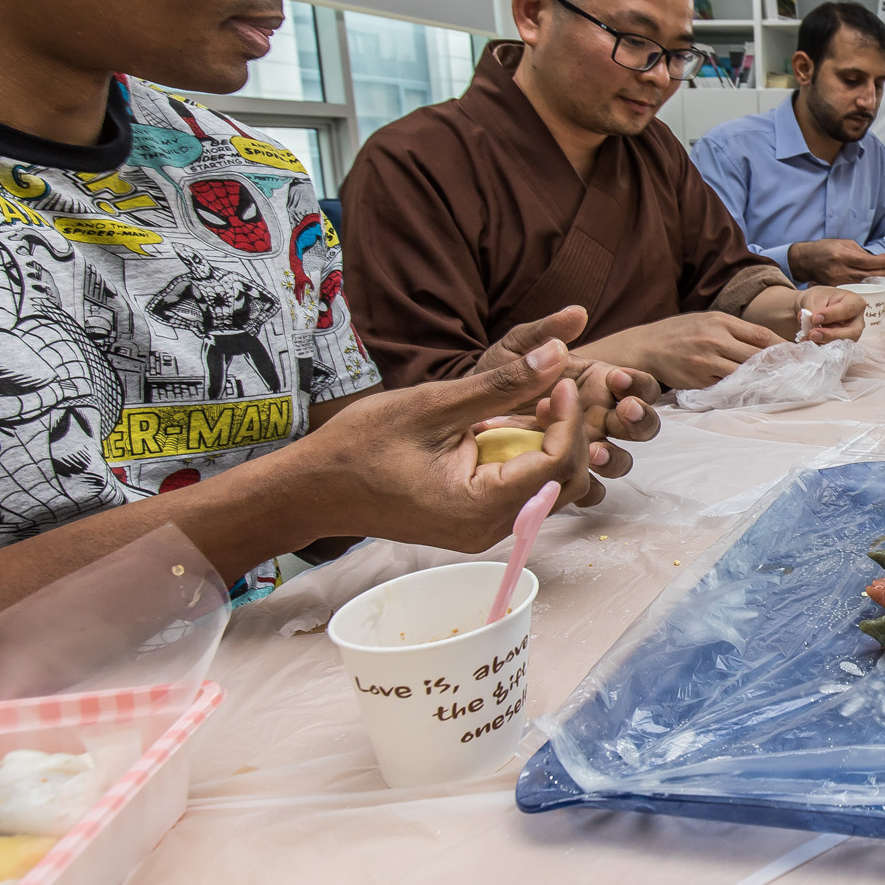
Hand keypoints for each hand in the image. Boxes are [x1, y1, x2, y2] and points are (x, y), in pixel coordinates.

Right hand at [305, 350, 592, 550]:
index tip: (561, 378)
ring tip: (534, 403)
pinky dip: (528, 458)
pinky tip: (512, 425)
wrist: (315, 488)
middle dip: (568, 434)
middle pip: (563, 482)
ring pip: (549, 489)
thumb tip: (557, 353)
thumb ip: (502, 385)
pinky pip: (523, 492)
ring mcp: (482, 530)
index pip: (556, 465)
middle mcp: (488, 530)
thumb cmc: (362, 446)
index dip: (568, 419)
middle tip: (553, 389)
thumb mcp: (434, 405)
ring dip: (551, 444)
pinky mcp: (475, 522)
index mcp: (478, 507)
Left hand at [471, 306, 660, 503]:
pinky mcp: (565, 476)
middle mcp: (601, 418)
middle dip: (639, 420)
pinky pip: (590, 491)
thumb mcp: (515, 349)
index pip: (641, 387)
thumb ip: (544, 332)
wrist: (462, 410)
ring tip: (594, 450)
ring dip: (616, 456)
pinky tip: (571, 477)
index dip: (639, 384)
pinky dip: (588, 488)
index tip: (617, 377)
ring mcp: (585, 449)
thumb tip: (577, 312)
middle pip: (642, 426)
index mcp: (599, 385)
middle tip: (622, 412)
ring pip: (621, 460)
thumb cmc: (494, 374)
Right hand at [627, 312, 784, 390]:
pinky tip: (750, 391)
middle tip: (797, 372)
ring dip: (760, 379)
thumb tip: (767, 343)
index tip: (799, 354)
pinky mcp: (698, 381)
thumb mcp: (707, 321)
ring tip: (778, 383)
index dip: (783, 346)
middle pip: (756, 356)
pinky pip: (725, 387)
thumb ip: (735, 330)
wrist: (646, 347)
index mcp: (720, 322)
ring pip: (743, 374)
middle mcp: (714, 341)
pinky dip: (739, 389)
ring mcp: (706, 363)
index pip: (760, 335)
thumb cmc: (680, 332)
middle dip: (778, 365)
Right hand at [788, 239, 884, 285]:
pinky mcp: (834, 287)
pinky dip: (864, 282)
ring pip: (862, 281)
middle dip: (882, 272)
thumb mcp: (843, 244)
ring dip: (875, 277)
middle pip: (866, 274)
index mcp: (842, 255)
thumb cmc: (824, 248)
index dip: (881, 263)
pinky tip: (871, 278)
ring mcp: (836, 281)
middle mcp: (839, 270)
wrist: (804, 260)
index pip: (867, 262)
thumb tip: (880, 259)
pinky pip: (853, 285)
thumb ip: (861, 252)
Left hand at [795, 286, 867, 343]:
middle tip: (813, 334)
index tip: (815, 318)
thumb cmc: (819, 298)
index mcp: (855, 303)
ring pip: (842, 344)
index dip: (832, 315)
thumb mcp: (815, 298)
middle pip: (851, 332)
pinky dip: (819, 346)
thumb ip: (815, 310)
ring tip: (806, 338)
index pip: (847, 310)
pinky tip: (807, 342)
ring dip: (823, 342)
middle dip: (831, 335)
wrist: (812, 307)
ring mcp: (850, 334)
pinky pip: (833, 349)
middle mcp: (856, 321)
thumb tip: (813, 325)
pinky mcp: (841, 344)